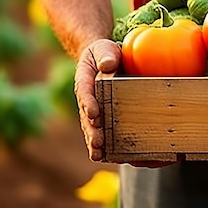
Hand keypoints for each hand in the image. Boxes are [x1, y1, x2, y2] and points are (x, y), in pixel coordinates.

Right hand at [75, 39, 120, 161]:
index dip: (88, 103)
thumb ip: (106, 54)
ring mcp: (95, 113)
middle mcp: (88, 100)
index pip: (85, 92)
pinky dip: (113, 147)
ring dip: (97, 144)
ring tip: (101, 155)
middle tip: (97, 142)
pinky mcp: (105, 120)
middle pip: (87, 118)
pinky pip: (107, 136)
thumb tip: (108, 63)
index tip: (93, 113)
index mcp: (85, 81)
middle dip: (92, 131)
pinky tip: (123, 158)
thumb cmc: (106, 54)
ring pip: (93, 131)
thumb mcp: (104, 49)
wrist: (105, 61)